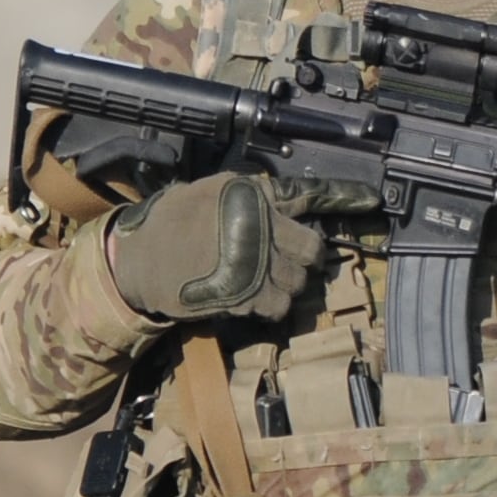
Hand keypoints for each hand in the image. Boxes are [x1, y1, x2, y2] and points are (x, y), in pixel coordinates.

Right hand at [103, 173, 325, 324]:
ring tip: (269, 280)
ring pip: (297, 282)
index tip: (355, 199)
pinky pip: (279, 305)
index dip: (335, 197)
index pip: (306, 197)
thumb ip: (253, 194)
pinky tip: (258, 299)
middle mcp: (261, 228)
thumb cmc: (172, 220)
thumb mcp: (211, 191)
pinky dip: (272, 305)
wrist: (142, 257)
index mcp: (254, 198)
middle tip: (291, 258)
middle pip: (311, 249)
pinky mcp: (247, 297)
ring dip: (287, 283)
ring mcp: (257, 265)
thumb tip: (286, 199)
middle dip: (305, 256)